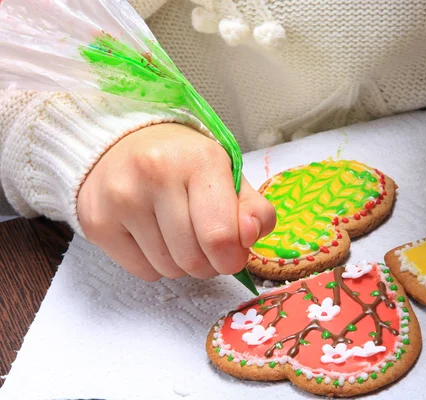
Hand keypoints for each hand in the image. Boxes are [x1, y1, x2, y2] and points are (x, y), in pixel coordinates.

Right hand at [77, 123, 275, 280]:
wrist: (121, 144)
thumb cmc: (183, 163)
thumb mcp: (228, 175)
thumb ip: (254, 209)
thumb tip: (250, 236)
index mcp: (199, 159)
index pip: (221, 236)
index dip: (233, 257)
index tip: (232, 252)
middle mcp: (155, 174)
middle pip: (194, 259)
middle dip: (209, 263)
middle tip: (205, 243)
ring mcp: (120, 198)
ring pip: (168, 269)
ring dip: (182, 264)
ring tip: (179, 236)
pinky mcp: (96, 221)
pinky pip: (142, 272)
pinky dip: (156, 265)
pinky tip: (153, 237)